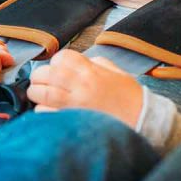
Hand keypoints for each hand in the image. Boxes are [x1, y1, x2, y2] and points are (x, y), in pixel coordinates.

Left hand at [27, 49, 142, 127]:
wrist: (143, 121)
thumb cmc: (130, 97)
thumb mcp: (115, 71)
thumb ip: (94, 63)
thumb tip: (77, 63)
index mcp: (91, 71)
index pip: (61, 58)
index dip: (56, 63)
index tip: (58, 70)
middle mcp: (80, 85)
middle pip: (45, 74)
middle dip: (40, 77)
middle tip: (43, 83)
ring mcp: (74, 105)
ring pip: (41, 93)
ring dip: (36, 93)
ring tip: (40, 96)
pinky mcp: (71, 121)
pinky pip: (45, 113)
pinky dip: (42, 110)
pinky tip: (49, 111)